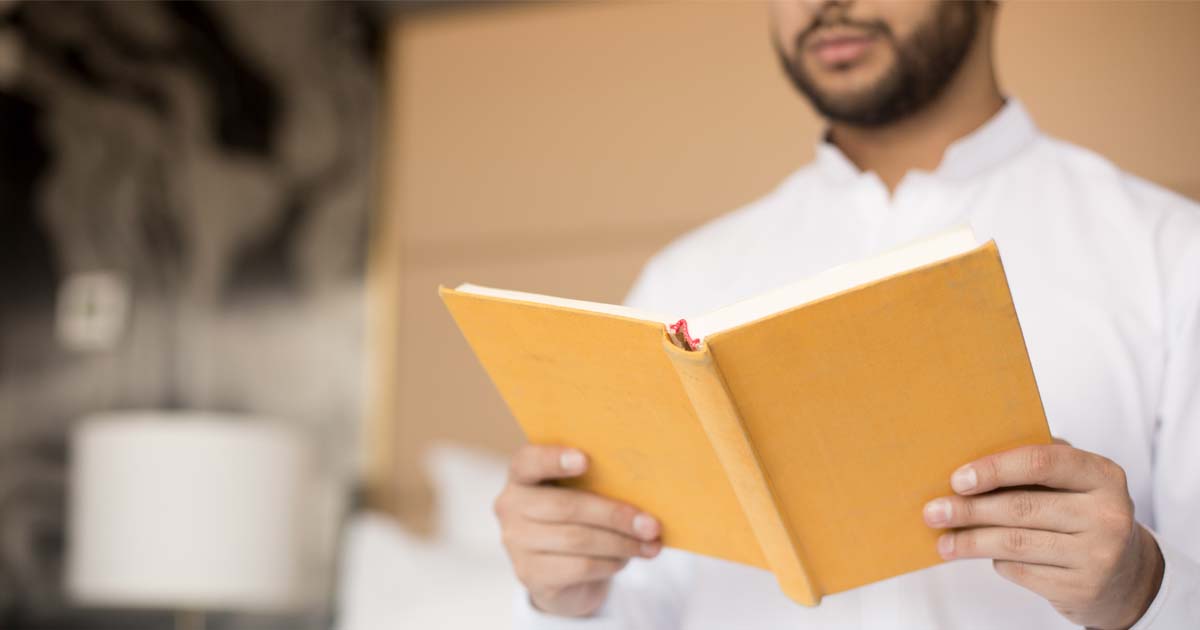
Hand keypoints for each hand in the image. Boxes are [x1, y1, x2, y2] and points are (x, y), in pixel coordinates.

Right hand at [494, 444, 661, 616]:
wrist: (563, 573)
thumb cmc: (578, 519)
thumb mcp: (582, 494)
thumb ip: (597, 484)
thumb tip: (643, 493)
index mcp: (522, 475)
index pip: (528, 461)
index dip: (554, 459)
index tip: (586, 459)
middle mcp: (510, 506)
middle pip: (566, 507)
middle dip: (614, 515)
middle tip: (651, 524)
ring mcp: (515, 543)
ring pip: (577, 540)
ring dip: (621, 543)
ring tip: (650, 545)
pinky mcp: (529, 574)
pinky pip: (579, 567)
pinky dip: (610, 563)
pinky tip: (625, 560)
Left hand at [923, 443, 1163, 629]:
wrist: (1127, 576)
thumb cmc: (1083, 515)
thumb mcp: (1075, 483)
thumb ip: (1036, 464)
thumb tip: (968, 460)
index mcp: (1103, 475)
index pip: (1042, 462)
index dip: (995, 469)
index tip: (957, 479)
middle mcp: (1107, 514)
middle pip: (1021, 507)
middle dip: (969, 510)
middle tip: (933, 512)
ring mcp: (1098, 555)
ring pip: (1015, 543)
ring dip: (970, 541)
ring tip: (943, 541)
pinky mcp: (1082, 588)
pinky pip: (1021, 570)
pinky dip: (997, 561)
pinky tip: (985, 556)